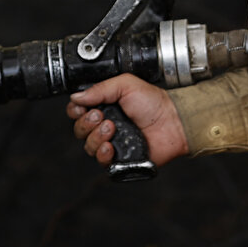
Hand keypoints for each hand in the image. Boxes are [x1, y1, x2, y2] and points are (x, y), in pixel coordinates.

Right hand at [66, 74, 189, 167]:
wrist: (172, 122)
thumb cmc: (154, 103)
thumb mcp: (126, 85)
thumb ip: (100, 88)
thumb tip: (76, 96)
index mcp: (105, 106)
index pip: (78, 111)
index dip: (75, 111)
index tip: (81, 108)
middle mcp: (105, 125)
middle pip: (79, 129)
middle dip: (86, 123)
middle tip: (101, 116)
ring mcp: (112, 142)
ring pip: (88, 146)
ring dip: (96, 137)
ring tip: (111, 128)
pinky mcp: (119, 158)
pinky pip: (101, 161)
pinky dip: (102, 154)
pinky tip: (110, 146)